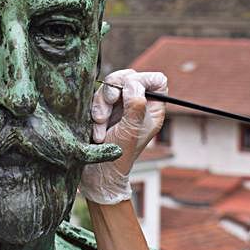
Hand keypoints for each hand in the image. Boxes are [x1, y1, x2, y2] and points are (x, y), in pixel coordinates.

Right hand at [80, 69, 166, 204]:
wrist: (98, 173)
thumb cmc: (119, 155)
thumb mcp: (131, 130)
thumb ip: (135, 104)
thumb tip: (132, 82)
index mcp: (152, 109)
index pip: (156, 81)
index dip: (143, 80)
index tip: (130, 90)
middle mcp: (137, 104)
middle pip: (129, 77)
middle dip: (115, 90)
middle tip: (110, 102)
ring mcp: (119, 105)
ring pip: (110, 85)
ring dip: (102, 105)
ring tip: (100, 127)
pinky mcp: (103, 109)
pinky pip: (97, 97)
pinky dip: (94, 111)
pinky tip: (96, 132)